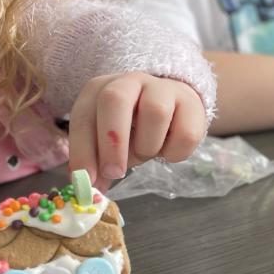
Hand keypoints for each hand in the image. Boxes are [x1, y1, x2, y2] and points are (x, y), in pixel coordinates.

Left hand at [68, 71, 206, 186]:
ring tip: (145, 153)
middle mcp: (129, 82)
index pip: (84, 116)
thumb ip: (98, 163)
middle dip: (112, 142)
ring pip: (155, 113)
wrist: (174, 104)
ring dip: (146, 146)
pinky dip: (174, 152)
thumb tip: (92, 191)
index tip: (86, 180)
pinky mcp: (191, 103)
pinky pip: (185, 133)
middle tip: (114, 173)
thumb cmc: (133, 126)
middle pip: (115, 100)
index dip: (82, 149)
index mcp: (100, 90)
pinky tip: (168, 150)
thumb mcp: (108, 142)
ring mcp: (162, 89)